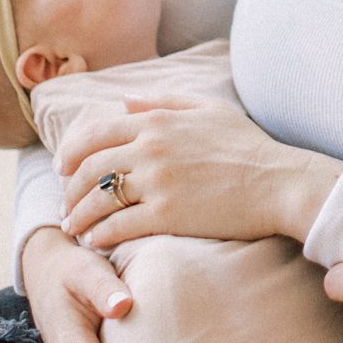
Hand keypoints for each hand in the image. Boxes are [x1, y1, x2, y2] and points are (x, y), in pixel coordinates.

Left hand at [57, 98, 340, 250]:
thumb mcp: (209, 109)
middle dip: (70, 188)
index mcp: (157, 121)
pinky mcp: (167, 215)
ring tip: (74, 228)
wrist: (278, 183)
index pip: (95, 133)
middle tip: (65, 203)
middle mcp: (151, 148)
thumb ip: (165, 101)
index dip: (71, 151)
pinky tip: (96, 242)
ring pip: (99, 199)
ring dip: (79, 215)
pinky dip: (100, 235)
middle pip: (90, 168)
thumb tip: (126, 101)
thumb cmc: (248, 147)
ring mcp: (158, 182)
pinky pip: (118, 226)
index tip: (64, 168)